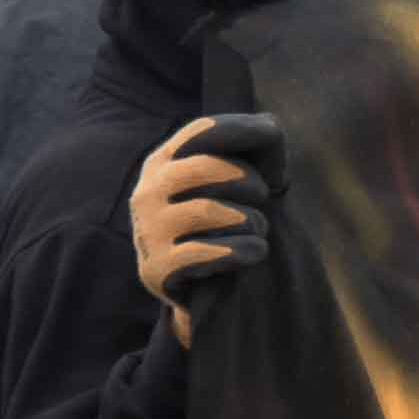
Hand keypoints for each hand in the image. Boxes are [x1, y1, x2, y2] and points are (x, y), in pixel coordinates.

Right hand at [130, 109, 282, 335]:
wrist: (210, 289)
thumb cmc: (232, 221)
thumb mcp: (247, 175)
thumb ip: (261, 141)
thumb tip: (269, 129)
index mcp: (163, 161)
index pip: (203, 130)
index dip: (244, 133)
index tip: (271, 148)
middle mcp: (146, 191)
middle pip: (207, 168)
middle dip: (250, 184)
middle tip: (261, 200)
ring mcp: (147, 231)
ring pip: (210, 211)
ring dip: (251, 221)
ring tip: (257, 229)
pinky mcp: (156, 269)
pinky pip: (207, 252)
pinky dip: (243, 250)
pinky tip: (256, 252)